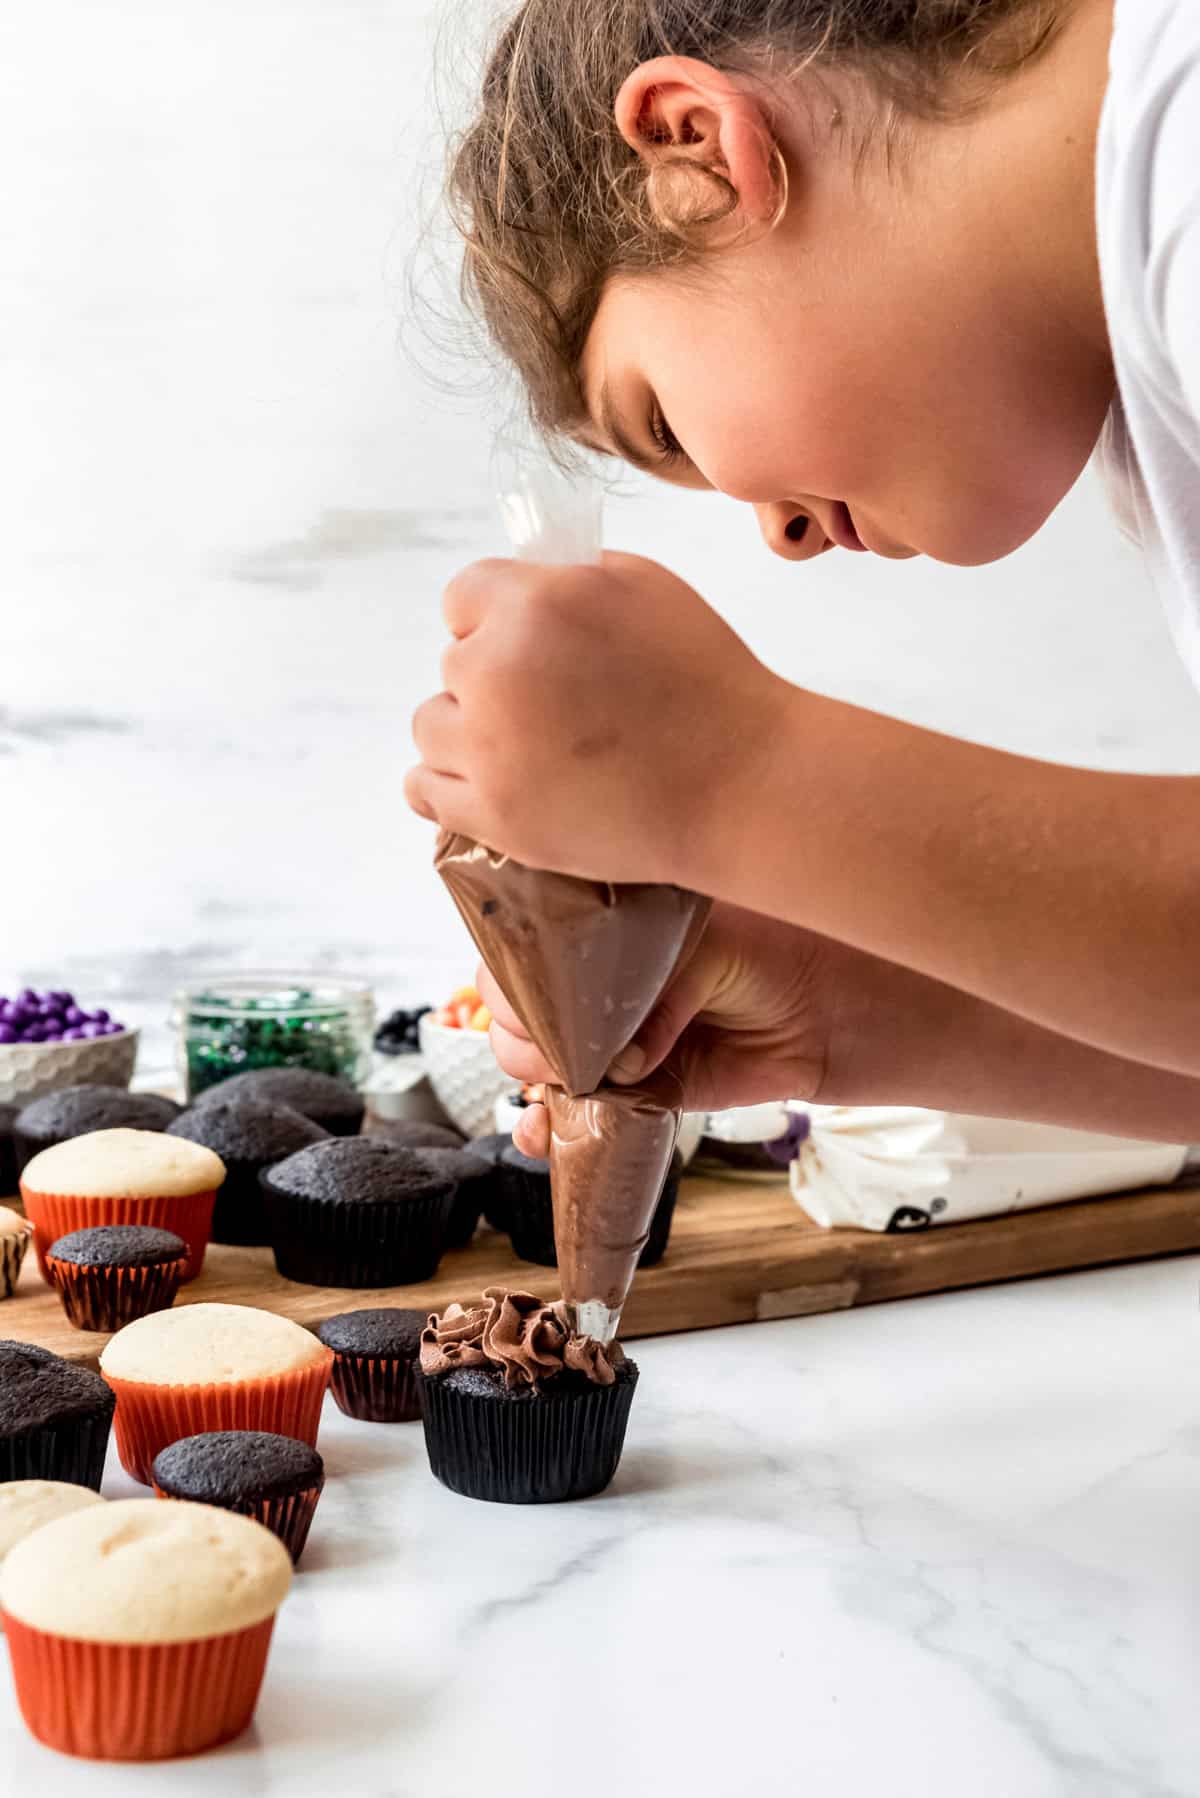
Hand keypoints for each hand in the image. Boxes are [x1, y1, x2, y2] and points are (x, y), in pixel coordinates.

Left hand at [406, 551, 785, 884]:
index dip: (496, 619)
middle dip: (493, 678)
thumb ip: (565, 579)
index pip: (462, 597)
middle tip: (554, 704)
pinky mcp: (495, 817)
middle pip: (453, 663)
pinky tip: (481, 779)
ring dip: (468, 731)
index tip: (533, 646)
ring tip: (528, 746)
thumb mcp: (644, 586)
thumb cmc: (706, 680)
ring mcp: (490, 751)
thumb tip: (517, 588)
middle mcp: (498, 673)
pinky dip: (446, 783)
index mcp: (536, 605)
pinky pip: (423, 789)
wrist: (742, 784)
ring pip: (431, 725)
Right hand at [480, 902, 841, 1155]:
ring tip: (562, 1089)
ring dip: (532, 1084)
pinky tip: (545, 1132)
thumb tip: (621, 1063)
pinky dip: (548, 1130)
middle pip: (517, 1013)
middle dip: (526, 1038)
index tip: (539, 1003)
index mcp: (600, 932)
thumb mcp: (706, 953)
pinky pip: (572, 1115)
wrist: (818, 1012)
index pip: (526, 950)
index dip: (519, 981)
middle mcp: (593, 987)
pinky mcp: (629, 1092)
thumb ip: (658, 998)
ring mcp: (606, 1042)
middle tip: (566, 1051)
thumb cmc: (768, 956)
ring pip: (534, 1066)